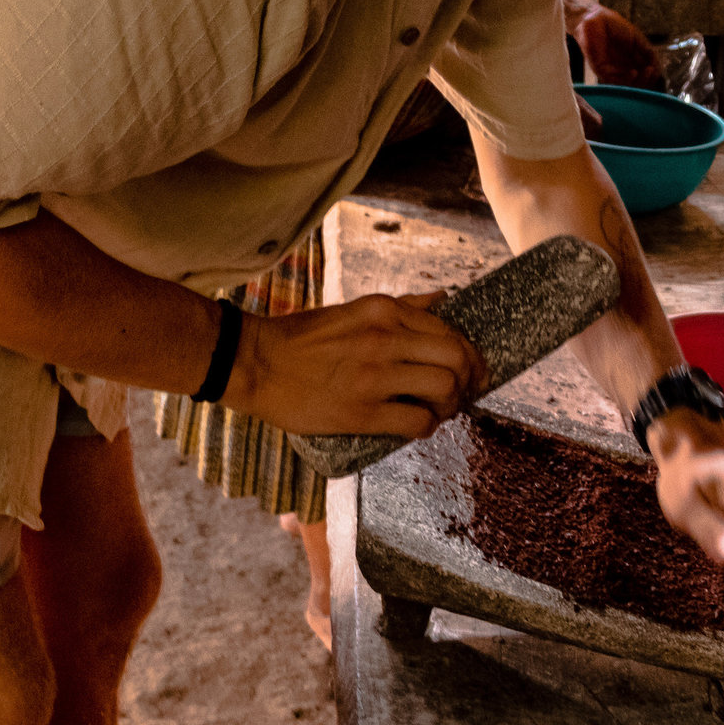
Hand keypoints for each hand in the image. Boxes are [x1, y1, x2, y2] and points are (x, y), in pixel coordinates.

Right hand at [224, 293, 487, 437]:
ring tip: (436, 411)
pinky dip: (426, 427)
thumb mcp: (353, 310)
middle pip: (457, 359)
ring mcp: (373, 375)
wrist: (253, 362)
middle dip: (468, 381)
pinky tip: (416, 426)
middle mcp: (384, 338)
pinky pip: (417, 421)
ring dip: (449, 406)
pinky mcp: (360, 411)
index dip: (469, 357)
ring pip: (444, 389)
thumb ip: (401, 306)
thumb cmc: (300, 338)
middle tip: (460, 396)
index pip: (450, 332)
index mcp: (383, 311)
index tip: (470, 372)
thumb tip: (443, 297)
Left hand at [563, 0, 663, 87]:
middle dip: (646, 80)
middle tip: (652, 72)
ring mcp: (610, 69)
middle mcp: (619, 68)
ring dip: (639, 81)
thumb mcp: (636, 39)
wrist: (596, 18)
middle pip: (635, 82)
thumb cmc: (614, 25)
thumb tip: (658, 67)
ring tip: (648, 71)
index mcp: (628, 61)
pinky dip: (626, 79)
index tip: (657, 70)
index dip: (651, 76)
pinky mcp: (600, 69)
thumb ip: (647, 52)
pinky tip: (634, 72)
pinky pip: (613, 81)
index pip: (641, 74)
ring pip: (626, 84)